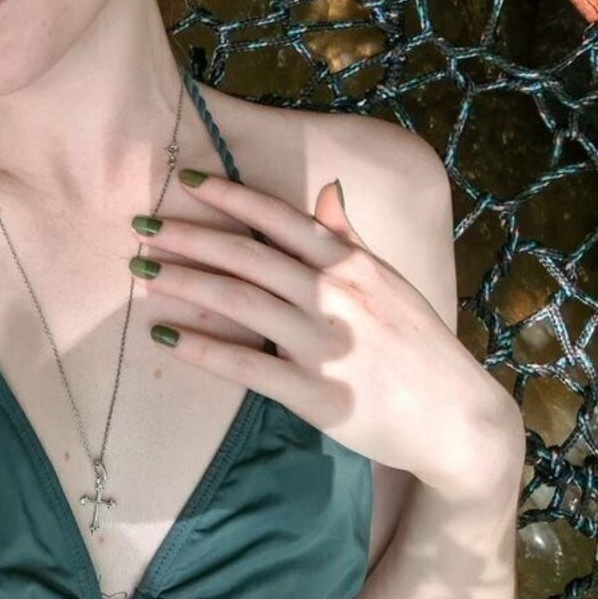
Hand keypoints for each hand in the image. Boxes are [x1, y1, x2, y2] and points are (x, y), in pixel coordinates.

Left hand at [131, 174, 518, 494]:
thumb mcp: (388, 281)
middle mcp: (335, 295)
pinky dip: (201, 348)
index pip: (279, 218)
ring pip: (239, 301)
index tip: (185, 179)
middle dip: (189, 236)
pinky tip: (165, 336)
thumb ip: (348, 237)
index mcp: (351, 264)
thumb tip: (326, 189)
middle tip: (141, 225)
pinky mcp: (315, 393)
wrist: (456, 419)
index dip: (231, 195)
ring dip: (185, 282)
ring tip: (142, 272)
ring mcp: (324, 344)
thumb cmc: (417, 345)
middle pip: (247, 255)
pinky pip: (245, 365)